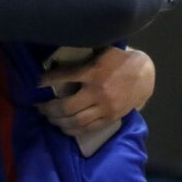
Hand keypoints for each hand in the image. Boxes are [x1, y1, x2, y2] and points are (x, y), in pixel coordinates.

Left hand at [37, 47, 155, 137]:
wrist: (144, 75)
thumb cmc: (119, 60)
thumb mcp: (102, 51)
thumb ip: (84, 56)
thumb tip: (58, 57)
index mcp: (93, 72)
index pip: (64, 76)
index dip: (47, 80)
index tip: (37, 83)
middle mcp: (97, 91)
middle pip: (66, 106)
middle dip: (49, 108)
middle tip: (39, 107)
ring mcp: (104, 107)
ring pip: (75, 121)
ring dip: (57, 121)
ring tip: (49, 118)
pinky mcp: (109, 118)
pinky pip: (87, 129)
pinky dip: (72, 130)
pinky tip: (63, 128)